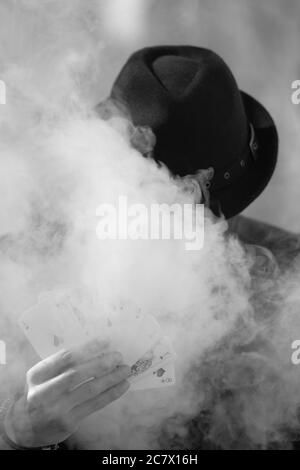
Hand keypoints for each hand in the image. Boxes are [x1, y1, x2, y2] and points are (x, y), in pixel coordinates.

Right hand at [5, 339, 130, 446]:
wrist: (27, 426)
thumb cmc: (41, 392)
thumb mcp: (42, 376)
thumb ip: (62, 364)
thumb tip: (97, 348)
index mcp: (37, 375)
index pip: (65, 357)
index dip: (88, 348)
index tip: (106, 341)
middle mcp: (44, 392)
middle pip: (78, 373)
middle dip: (102, 363)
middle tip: (118, 356)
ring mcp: (57, 409)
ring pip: (90, 389)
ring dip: (111, 378)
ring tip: (125, 370)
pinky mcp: (69, 422)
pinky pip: (95, 404)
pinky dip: (111, 393)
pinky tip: (122, 385)